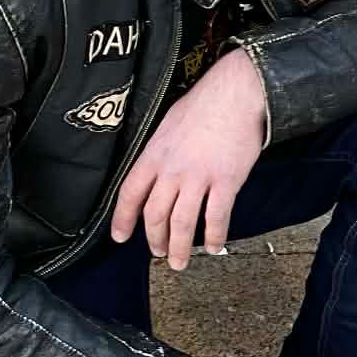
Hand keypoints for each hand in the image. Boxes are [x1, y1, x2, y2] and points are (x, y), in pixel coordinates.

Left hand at [112, 50, 266, 268]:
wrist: (235, 94)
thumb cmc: (205, 104)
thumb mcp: (168, 125)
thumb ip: (161, 152)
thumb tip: (160, 170)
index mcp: (154, 155)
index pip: (130, 193)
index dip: (123, 218)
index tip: (120, 237)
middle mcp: (172, 170)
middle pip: (155, 214)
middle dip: (155, 239)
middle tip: (159, 252)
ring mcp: (198, 177)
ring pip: (182, 222)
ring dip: (180, 247)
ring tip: (180, 262)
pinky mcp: (225, 181)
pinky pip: (216, 217)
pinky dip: (214, 235)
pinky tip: (215, 246)